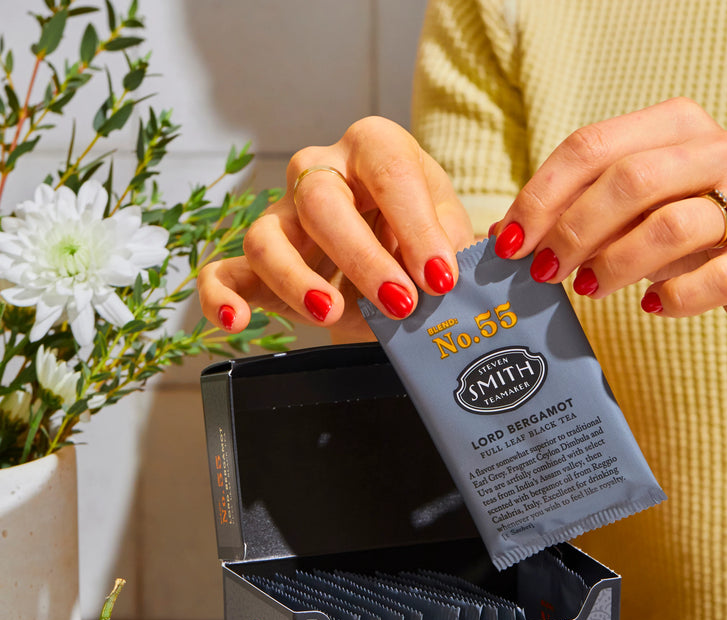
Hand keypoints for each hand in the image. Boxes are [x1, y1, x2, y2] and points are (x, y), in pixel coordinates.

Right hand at [197, 117, 474, 340]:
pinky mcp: (256, 265)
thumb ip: (456, 245)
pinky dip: (220, 298)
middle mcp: (320, 172)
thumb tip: (465, 262)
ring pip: (266, 238)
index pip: (389, 172)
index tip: (441, 278)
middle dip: (362, 258)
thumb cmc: (422, 240)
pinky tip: (235, 323)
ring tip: (330, 314)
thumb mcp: (450, 234)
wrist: (397, 269)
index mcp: (374, 150)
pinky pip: (221, 274)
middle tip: (401, 304)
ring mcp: (283, 217)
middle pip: (321, 203)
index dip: (416, 227)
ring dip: (296, 280)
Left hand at [491, 97, 726, 343]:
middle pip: (628, 180)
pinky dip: (673, 298)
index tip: (511, 241)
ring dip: (615, 264)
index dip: (543, 194)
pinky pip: (713, 278)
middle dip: (573, 230)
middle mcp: (721, 151)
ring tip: (590, 290)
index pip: (594, 146)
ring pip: (669, 226)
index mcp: (679, 126)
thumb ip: (581, 216)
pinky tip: (652, 307)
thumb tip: (504, 233)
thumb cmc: (701, 244)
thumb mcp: (638, 219)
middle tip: (545, 272)